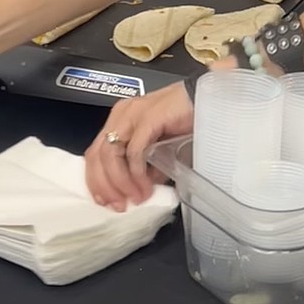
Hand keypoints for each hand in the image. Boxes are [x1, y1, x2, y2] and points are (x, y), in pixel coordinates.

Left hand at [85, 82, 194, 210]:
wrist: (208, 98)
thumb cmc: (187, 118)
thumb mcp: (161, 146)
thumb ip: (148, 165)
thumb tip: (142, 188)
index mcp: (121, 119)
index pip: (95, 153)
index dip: (96, 180)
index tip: (106, 202)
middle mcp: (121, 114)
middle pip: (97, 155)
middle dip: (105, 185)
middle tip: (119, 205)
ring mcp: (132, 114)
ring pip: (110, 155)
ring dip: (120, 182)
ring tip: (136, 197)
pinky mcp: (147, 118)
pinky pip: (134, 151)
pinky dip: (137, 173)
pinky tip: (147, 185)